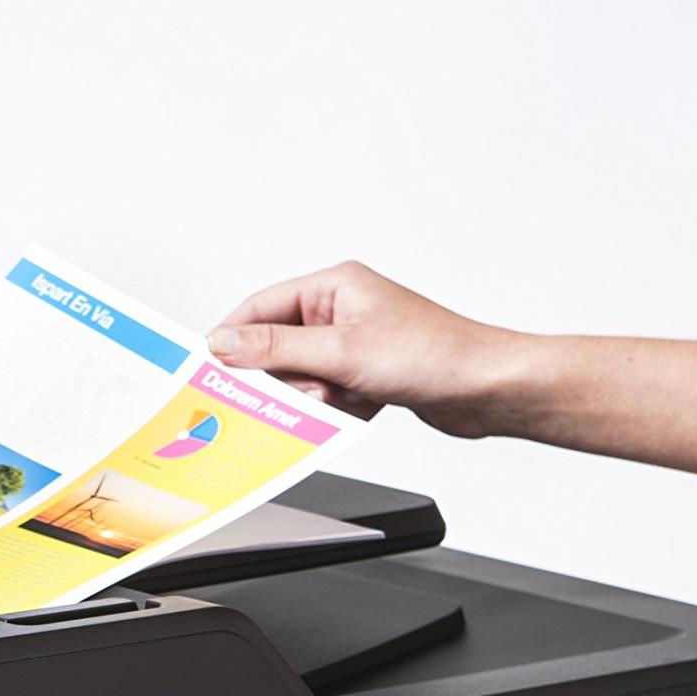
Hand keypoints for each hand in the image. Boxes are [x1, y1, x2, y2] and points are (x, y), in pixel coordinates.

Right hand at [209, 260, 518, 431]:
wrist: (486, 390)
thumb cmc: (433, 356)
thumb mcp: (341, 352)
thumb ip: (276, 348)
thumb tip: (224, 342)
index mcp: (334, 286)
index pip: (261, 307)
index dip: (233, 338)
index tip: (210, 368)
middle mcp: (342, 310)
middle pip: (278, 348)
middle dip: (290, 378)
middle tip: (305, 391)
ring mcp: (354, 343)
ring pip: (303, 378)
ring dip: (318, 397)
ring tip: (348, 397)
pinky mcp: (367, 374)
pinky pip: (328, 396)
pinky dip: (338, 409)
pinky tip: (365, 406)